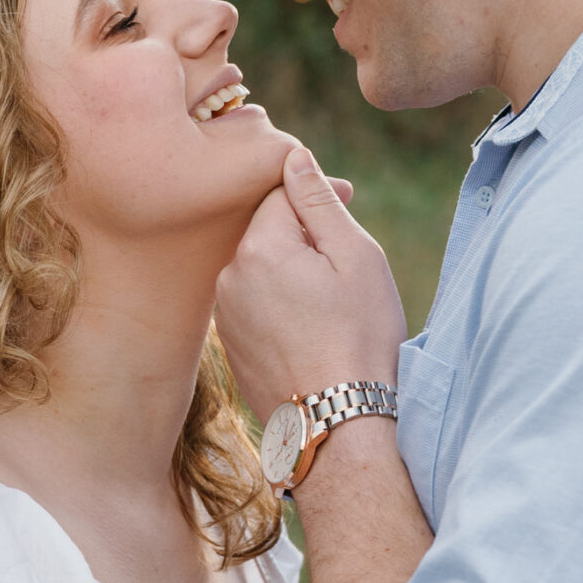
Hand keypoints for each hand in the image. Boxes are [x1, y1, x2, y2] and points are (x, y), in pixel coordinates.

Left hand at [215, 145, 407, 421]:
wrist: (338, 425)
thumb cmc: (358, 337)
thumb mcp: (355, 257)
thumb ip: (319, 201)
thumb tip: (293, 157)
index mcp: (258, 248)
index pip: (280, 193)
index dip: (318, 199)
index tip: (349, 212)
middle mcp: (229, 277)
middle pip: (267, 232)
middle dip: (304, 238)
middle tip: (346, 270)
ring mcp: (224, 315)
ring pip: (261, 270)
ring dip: (292, 273)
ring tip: (331, 307)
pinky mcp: (230, 346)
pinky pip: (256, 305)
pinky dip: (281, 307)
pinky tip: (312, 332)